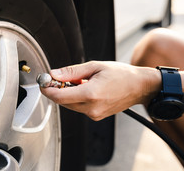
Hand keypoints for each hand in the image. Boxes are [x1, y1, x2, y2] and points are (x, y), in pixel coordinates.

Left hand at [40, 61, 160, 120]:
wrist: (139, 87)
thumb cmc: (121, 74)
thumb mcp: (95, 66)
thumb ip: (72, 71)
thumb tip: (54, 74)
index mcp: (91, 94)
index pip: (59, 96)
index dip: (47, 89)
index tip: (43, 82)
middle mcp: (92, 108)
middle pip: (62, 102)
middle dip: (57, 90)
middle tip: (58, 77)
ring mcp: (94, 114)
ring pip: (70, 105)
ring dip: (67, 94)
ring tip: (78, 81)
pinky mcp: (97, 116)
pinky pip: (79, 108)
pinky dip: (76, 98)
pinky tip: (85, 88)